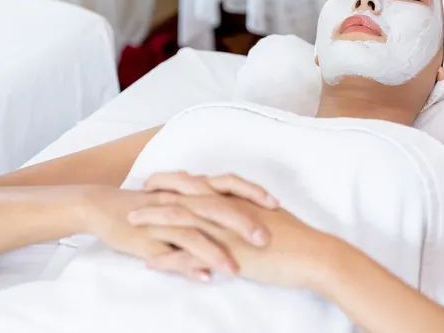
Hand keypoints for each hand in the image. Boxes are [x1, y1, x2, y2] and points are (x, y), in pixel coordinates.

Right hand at [83, 172, 277, 281]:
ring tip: (237, 269)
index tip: (278, 204)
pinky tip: (205, 277)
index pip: (229, 184)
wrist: (104, 207)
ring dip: (217, 250)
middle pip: (217, 206)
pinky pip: (171, 250)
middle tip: (266, 239)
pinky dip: (189, 263)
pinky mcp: (150, 236)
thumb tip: (236, 216)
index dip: (252, 192)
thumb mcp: (182, 204)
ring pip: (195, 230)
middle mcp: (183, 199)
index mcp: (193, 189)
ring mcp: (166, 218)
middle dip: (243, 222)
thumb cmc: (149, 207)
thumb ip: (207, 208)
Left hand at [130, 195, 341, 288]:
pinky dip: (167, 259)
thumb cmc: (295, 237)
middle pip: (183, 195)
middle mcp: (225, 208)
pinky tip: (150, 263)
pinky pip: (189, 255)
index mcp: (235, 198)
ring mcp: (223, 230)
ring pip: (180, 219)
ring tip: (132, 222)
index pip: (198, 183)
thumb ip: (247, 210)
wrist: (312, 254)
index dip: (175, 180)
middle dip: (156, 193)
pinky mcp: (225, 253)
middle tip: (136, 193)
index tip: (158, 180)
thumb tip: (239, 210)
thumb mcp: (266, 215)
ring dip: (153, 220)